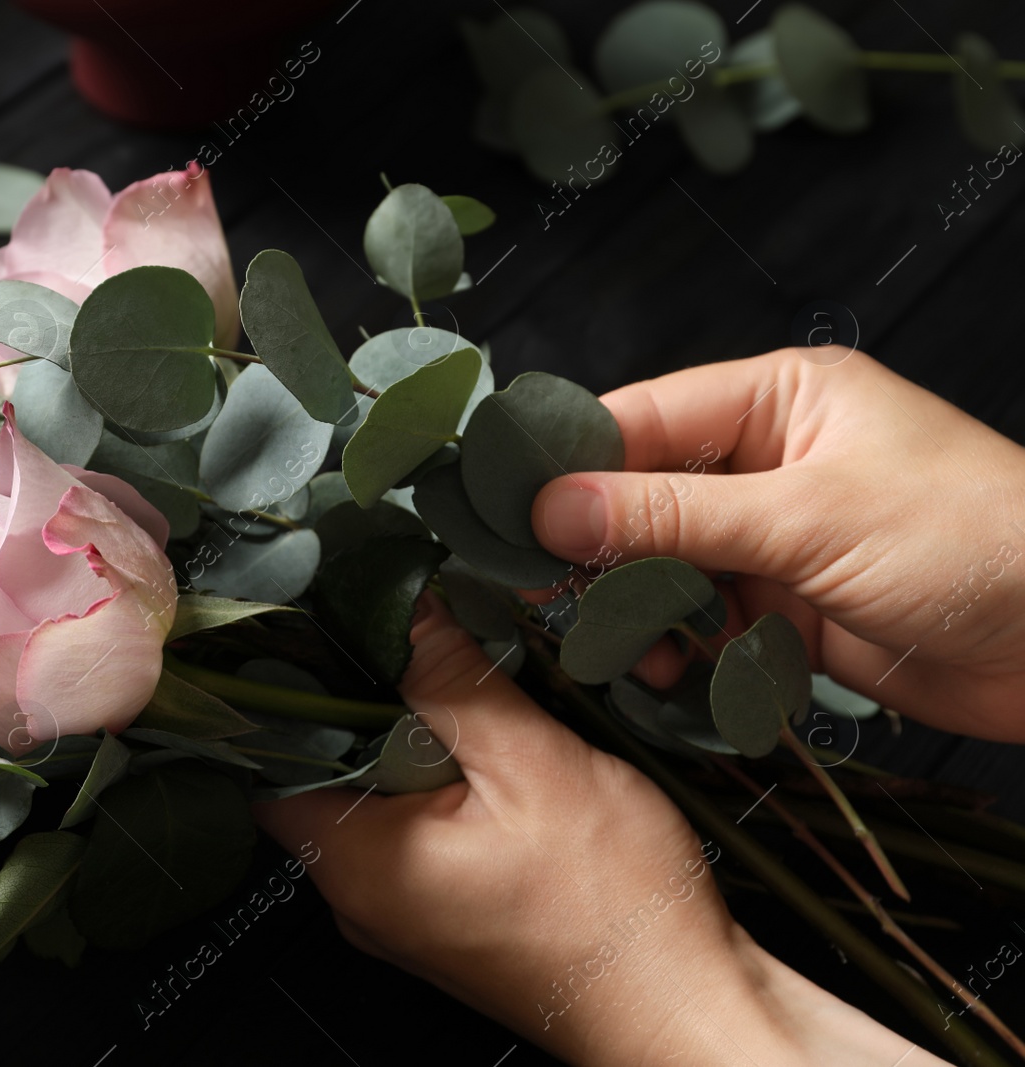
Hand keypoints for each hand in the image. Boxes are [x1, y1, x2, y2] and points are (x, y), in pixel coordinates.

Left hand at [254, 594, 948, 1065]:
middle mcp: (365, 896)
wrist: (686, 1007)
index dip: (298, 686)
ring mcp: (406, 909)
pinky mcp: (448, 911)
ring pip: (382, 796)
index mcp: (358, 863)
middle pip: (330, 771)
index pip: (274, 757)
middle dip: (374, 705)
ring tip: (475, 704)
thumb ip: (454, 680)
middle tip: (427, 652)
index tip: (333, 629)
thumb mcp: (532, 762)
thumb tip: (405, 610)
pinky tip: (501, 761)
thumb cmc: (618, 914)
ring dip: (421, 743)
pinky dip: (450, 785)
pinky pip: (422, 827)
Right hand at [530, 347, 1024, 741]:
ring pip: (664, 567)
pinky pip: (704, 621)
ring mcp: (776, 539)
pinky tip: (674, 669)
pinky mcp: (788, 609)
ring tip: (624, 644)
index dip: (569, 462)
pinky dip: (681, 648)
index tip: (505, 509)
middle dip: (598, 548)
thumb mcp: (809, 518)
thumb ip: (674, 515)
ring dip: (637, 608)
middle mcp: (769, 462)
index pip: (642, 418)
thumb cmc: (973, 543)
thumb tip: (553, 506)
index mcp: (778, 401)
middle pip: (642, 497)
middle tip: (543, 590)